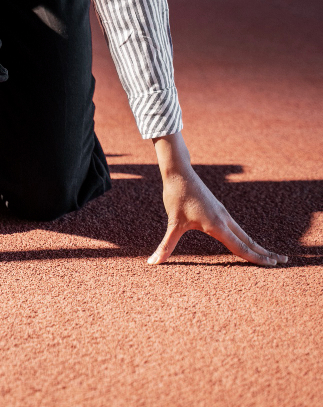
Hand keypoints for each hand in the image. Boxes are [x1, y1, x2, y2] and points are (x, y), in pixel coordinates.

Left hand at [148, 132, 287, 266]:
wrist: (179, 171)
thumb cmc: (176, 196)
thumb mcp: (173, 223)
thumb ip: (166, 246)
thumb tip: (152, 263)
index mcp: (217, 225)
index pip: (241, 247)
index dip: (256, 258)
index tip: (273, 265)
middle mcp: (224, 219)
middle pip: (248, 240)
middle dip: (264, 252)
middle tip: (283, 261)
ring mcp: (222, 213)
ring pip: (243, 233)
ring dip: (256, 244)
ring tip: (269, 254)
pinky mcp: (218, 209)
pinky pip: (236, 227)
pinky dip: (245, 237)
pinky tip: (245, 240)